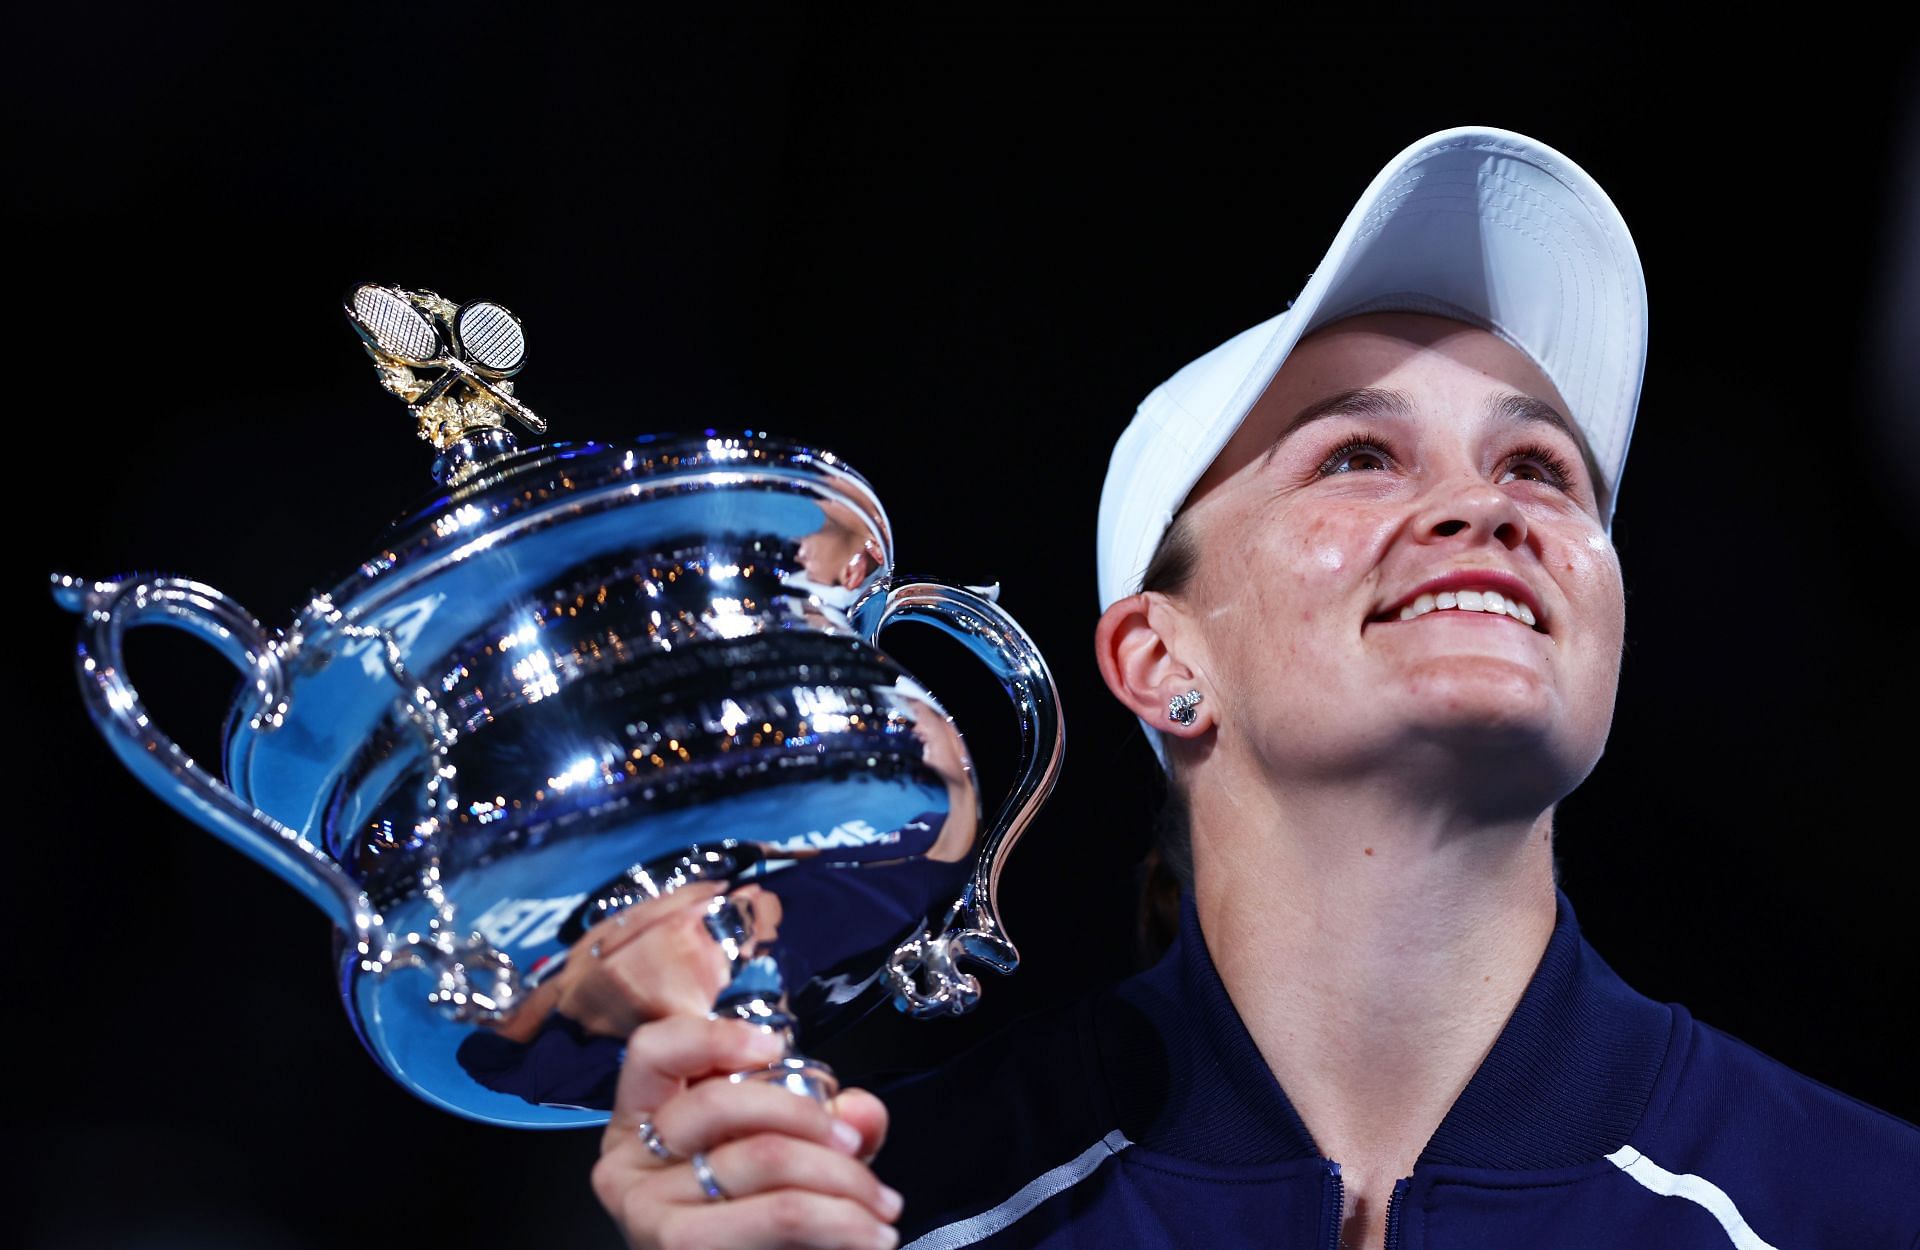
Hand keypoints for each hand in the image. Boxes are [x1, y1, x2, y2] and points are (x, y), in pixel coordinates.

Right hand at [593, 1014, 900, 1249]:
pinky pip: (779, 1213)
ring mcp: (648, 1211)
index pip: (654, 1051)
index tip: (773, 1048)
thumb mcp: (786, 1153)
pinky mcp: (678, 1249)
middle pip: (719, 1101)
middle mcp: (631, 1164)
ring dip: (843, 1178)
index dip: (714, 1038)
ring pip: (761, 1157)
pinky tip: (867, 1233)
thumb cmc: (758, 1224)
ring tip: (880, 1204)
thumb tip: (860, 1110)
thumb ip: (827, 1122)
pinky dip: (840, 1222)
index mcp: (643, 1122)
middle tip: (855, 1144)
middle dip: (809, 1117)